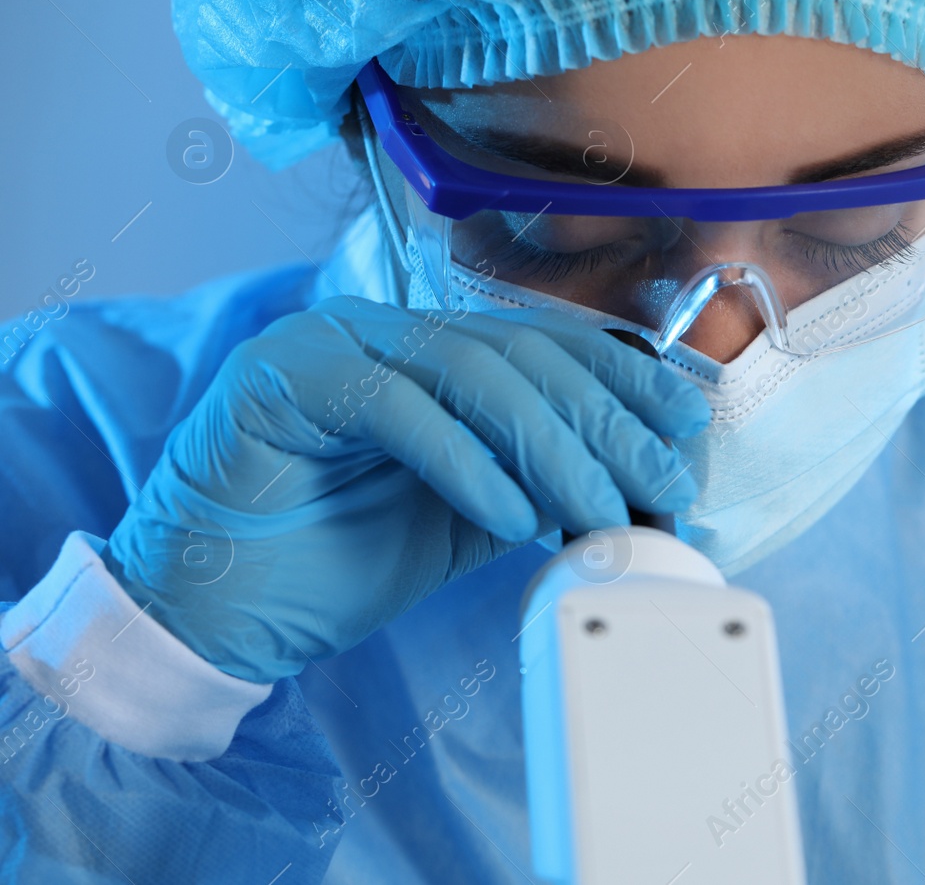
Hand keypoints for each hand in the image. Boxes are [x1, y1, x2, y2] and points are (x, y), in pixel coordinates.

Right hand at [103, 297, 706, 683]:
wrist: (216, 613)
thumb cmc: (339, 560)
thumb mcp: (470, 519)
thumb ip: (541, 484)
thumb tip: (642, 482)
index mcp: (432, 351)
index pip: (548, 346)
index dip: (625, 380)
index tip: (688, 427)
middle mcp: (385, 330)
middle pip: (521, 356)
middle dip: (606, 420)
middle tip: (661, 481)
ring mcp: (331, 342)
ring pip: (471, 373)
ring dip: (550, 447)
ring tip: (597, 510)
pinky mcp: (284, 379)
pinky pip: (397, 407)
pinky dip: (466, 464)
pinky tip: (514, 518)